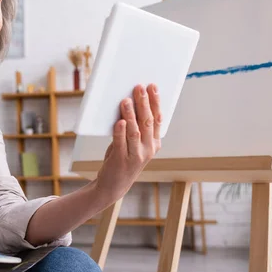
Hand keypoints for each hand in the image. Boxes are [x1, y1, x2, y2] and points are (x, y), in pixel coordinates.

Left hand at [94, 83, 161, 202]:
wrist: (113, 184)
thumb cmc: (123, 158)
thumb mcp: (133, 143)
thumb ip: (135, 127)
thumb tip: (129, 102)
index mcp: (154, 143)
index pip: (158, 119)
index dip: (156, 102)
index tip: (153, 86)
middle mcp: (148, 149)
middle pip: (147, 122)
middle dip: (144, 103)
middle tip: (139, 87)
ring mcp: (136, 155)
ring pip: (135, 131)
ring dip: (131, 114)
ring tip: (126, 100)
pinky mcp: (121, 160)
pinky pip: (121, 142)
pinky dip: (120, 130)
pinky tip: (119, 120)